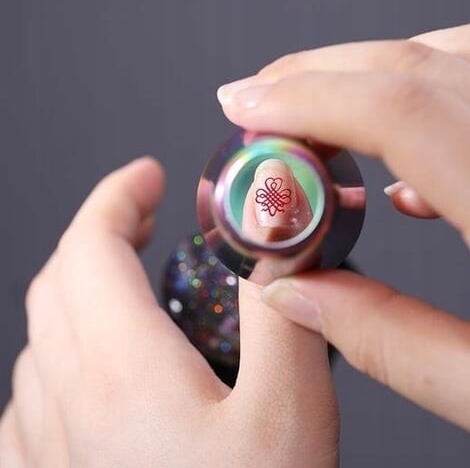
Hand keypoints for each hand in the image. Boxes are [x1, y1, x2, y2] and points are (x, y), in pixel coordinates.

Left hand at [0, 158, 337, 466]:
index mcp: (121, 373)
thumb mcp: (288, 412)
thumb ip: (281, 318)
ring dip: (86, 284)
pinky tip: (101, 361)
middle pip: (60, 280)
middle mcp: (66, 403)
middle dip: (102, 228)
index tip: (149, 175)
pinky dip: (67, 346)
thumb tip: (275, 250)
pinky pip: (35, 392)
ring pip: (46, 333)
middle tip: (149, 212)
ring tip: (136, 275)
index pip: (91, 247)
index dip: (118, 196)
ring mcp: (45, 447)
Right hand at [217, 22, 469, 465]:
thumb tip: (294, 292)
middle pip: (423, 65)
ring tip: (314, 112)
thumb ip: (383, 340)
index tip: (245, 105)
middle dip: (321, 72)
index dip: (307, 97)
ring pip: (463, 55)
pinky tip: (403, 160)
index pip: (403, 115)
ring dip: (371, 71)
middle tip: (261, 97)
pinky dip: (429, 92)